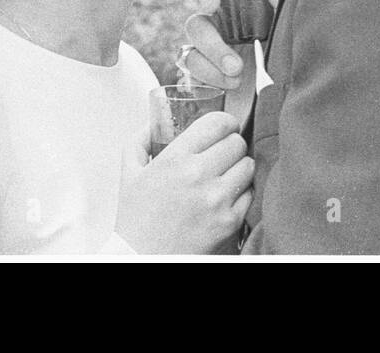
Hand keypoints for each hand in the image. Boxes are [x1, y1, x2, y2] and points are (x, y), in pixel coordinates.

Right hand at [114, 112, 253, 253]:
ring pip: (248, 165)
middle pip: (237, 142)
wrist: (143, 257)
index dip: (225, 122)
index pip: (217, 123)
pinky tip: (226, 196)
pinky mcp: (230, 221)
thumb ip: (140, 140)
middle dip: (231, 144)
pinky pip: (250, 194)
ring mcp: (217, 199)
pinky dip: (242, 193)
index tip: (225, 127)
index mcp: (175, 158)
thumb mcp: (129, 173)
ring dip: (239, 167)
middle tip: (223, 153)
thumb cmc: (136, 220)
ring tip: (226, 174)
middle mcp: (198, 175)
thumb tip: (154, 123)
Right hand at [179, 0, 290, 89]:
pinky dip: (206, 72)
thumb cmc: (292, 52)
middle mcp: (227, 9)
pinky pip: (190, 61)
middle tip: (212, 4)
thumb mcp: (293, 25)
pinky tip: (228, 82)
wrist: (291, 95)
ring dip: (211, 47)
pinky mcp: (206, 65)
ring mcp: (213, 36)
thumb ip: (285, 1)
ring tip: (237, 70)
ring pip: (194, 28)